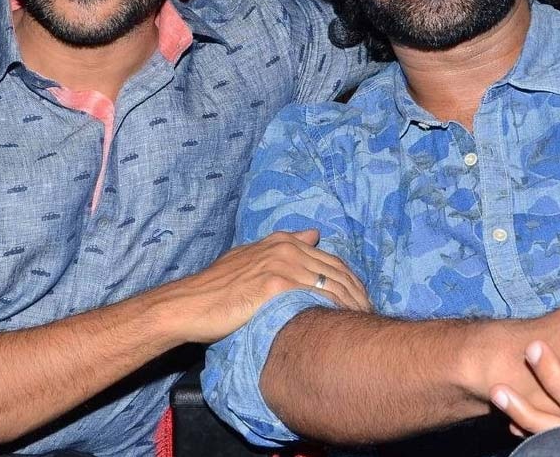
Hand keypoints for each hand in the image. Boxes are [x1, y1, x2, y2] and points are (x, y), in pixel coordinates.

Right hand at [163, 229, 370, 343]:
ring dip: (352, 305)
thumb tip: (314, 233)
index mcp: (282, 240)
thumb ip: (283, 245)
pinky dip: (333, 311)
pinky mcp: (275, 285)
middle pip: (338, 271)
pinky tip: (341, 326)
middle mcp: (285, 248)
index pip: (332, 259)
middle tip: (369, 315)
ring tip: (361, 324)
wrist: (190, 305)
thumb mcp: (250, 256)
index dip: (351, 281)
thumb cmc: (217, 288)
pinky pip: (315, 298)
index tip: (361, 300)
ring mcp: (281, 265)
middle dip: (358, 294)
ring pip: (331, 285)